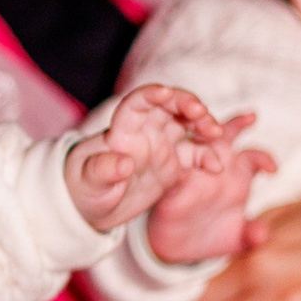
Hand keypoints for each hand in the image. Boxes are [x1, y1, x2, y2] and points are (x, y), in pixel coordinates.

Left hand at [66, 84, 228, 231]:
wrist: (94, 207)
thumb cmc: (84, 189)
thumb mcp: (89, 183)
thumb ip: (103, 171)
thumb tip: (124, 162)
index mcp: (121, 131)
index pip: (136, 104)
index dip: (151, 94)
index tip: (166, 93)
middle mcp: (144, 132)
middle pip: (168, 107)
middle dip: (186, 103)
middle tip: (202, 113)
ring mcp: (160, 146)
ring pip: (187, 125)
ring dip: (203, 124)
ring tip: (216, 134)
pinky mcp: (173, 163)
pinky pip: (195, 154)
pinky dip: (207, 156)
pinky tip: (216, 167)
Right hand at [144, 112, 276, 264]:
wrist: (177, 248)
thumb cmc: (212, 236)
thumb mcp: (236, 239)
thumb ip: (251, 235)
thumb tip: (263, 235)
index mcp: (237, 175)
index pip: (253, 157)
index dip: (264, 158)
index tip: (273, 170)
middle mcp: (216, 166)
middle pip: (226, 136)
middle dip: (237, 123)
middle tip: (251, 117)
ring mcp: (193, 170)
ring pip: (197, 141)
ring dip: (205, 131)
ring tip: (214, 130)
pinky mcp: (173, 180)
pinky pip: (174, 163)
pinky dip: (178, 155)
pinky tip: (185, 155)